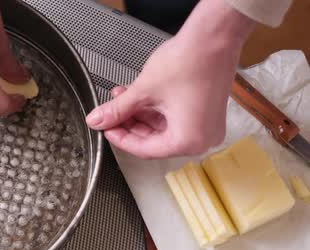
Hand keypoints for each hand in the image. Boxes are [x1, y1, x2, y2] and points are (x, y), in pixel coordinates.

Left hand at [86, 0, 254, 158]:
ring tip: (120, 100)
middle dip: (129, 124)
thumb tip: (98, 120)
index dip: (120, 138)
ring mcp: (206, 126)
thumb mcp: (144, 91)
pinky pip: (174, 118)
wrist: (215, 35)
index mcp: (188, 141)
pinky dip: (154, 109)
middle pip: (153, 140)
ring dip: (139, 114)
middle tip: (110, 115)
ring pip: (161, 128)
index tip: (106, 128)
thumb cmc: (190, 61)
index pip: (144, 150)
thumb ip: (117, 109)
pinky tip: (136, 96)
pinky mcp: (205, 112)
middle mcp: (201, 139)